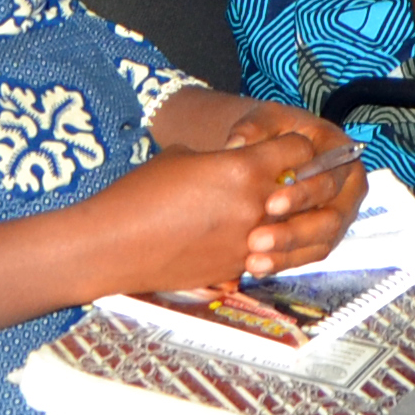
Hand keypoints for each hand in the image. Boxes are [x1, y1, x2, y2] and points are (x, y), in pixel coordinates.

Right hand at [110, 130, 364, 290]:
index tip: (286, 147)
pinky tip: (236, 236)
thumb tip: (231, 162)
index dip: (293, 144)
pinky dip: (256, 242)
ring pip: (285, 226)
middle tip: (284, 177)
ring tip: (262, 209)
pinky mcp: (234, 269)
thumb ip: (219, 158)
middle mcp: (255, 207)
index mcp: (244, 169)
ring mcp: (247, 242)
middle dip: (294, 182)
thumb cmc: (141, 193)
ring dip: (279, 216)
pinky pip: (262, 252)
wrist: (115, 245)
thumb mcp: (181, 156)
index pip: (297, 149)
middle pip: (299, 189)